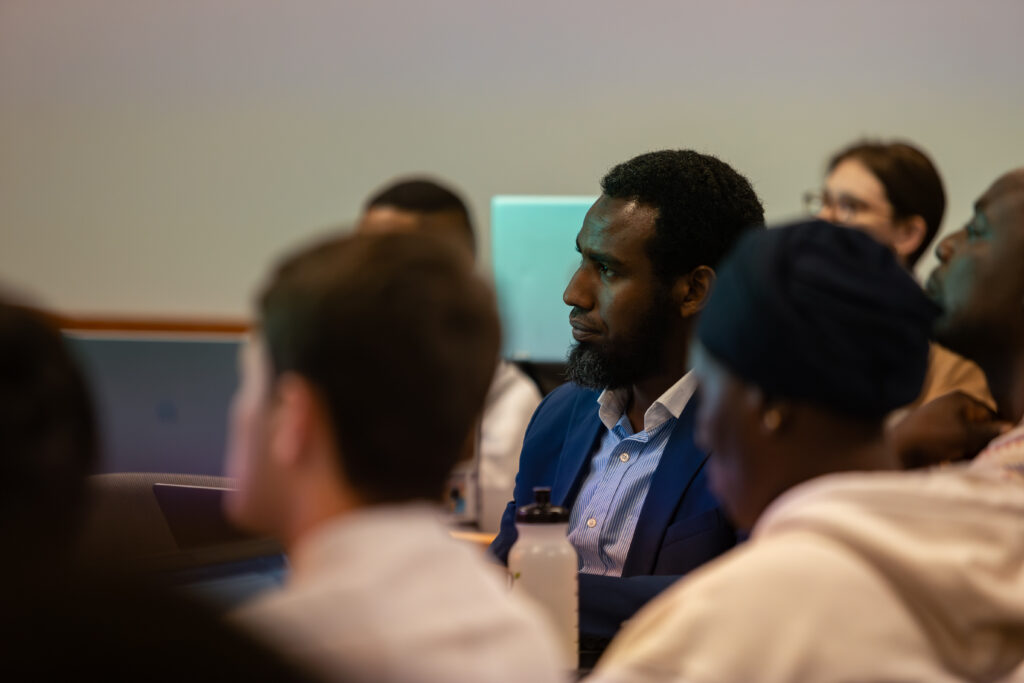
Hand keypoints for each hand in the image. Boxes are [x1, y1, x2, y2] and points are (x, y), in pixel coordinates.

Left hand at [888, 391, 1012, 468]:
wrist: (895, 449)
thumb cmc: (932, 437)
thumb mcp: (966, 436)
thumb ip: (990, 433)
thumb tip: (1010, 428)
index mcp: (961, 399)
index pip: (991, 416)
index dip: (995, 433)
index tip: (997, 449)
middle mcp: (952, 406)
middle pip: (979, 427)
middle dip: (982, 444)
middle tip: (981, 457)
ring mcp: (941, 420)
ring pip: (967, 438)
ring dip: (970, 451)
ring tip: (966, 461)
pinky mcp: (933, 434)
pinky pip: (953, 444)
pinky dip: (957, 453)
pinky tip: (954, 463)